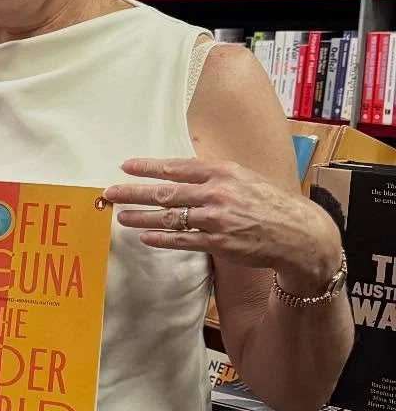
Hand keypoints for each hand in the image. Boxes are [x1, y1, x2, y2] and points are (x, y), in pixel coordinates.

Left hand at [104, 157, 344, 291]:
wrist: (299, 233)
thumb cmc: (269, 203)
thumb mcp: (244, 178)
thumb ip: (214, 175)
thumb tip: (181, 172)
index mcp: (224, 172)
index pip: (177, 167)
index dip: (148, 167)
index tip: (126, 166)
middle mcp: (218, 193)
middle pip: (166, 192)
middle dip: (133, 192)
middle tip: (110, 192)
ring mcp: (217, 220)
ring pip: (170, 217)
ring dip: (141, 217)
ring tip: (121, 216)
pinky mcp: (219, 244)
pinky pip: (183, 241)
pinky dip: (162, 239)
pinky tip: (145, 236)